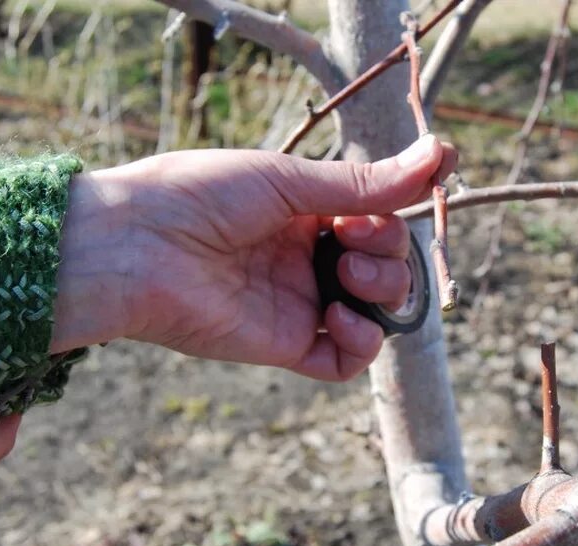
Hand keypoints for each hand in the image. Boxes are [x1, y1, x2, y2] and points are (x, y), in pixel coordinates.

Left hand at [52, 135, 455, 380]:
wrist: (135, 246)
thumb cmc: (201, 196)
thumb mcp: (288, 180)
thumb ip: (366, 183)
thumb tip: (442, 153)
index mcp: (306, 213)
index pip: (378, 220)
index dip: (393, 214)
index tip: (399, 197)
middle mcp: (308, 260)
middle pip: (386, 267)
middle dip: (388, 252)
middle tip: (351, 239)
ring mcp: (300, 304)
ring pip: (376, 313)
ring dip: (382, 289)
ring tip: (346, 274)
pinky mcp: (287, 345)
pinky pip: (347, 360)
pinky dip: (361, 343)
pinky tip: (340, 317)